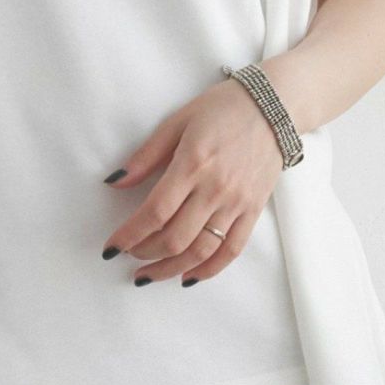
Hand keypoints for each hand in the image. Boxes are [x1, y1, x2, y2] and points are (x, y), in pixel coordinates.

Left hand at [100, 78, 283, 285]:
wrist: (272, 108)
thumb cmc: (220, 109)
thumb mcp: (176, 122)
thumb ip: (146, 156)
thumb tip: (115, 182)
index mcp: (192, 163)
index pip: (155, 211)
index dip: (129, 234)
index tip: (111, 246)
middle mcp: (215, 189)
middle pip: (175, 237)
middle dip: (145, 253)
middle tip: (128, 256)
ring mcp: (236, 203)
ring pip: (201, 250)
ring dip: (170, 268)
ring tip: (149, 275)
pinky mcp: (253, 211)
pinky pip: (231, 250)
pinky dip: (208, 269)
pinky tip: (188, 276)